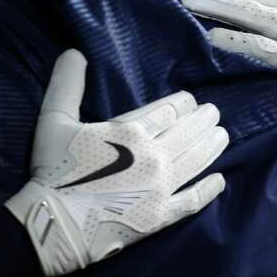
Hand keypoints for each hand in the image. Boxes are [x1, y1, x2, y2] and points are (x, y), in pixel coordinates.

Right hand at [5, 50, 227, 276]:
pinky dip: (208, 190)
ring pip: (195, 161)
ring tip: (222, 135)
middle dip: (203, 120)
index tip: (191, 100)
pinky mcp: (161, 216)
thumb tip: (74, 53)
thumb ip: (67, 85)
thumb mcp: (54, 119)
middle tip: (214, 113)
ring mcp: (161, 188)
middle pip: (187, 133)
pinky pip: (192, 201)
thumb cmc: (55, 169)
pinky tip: (220, 180)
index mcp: (132, 132)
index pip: (168, 111)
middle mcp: (154, 156)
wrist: (56, 223)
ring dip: (211, 146)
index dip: (183, 104)